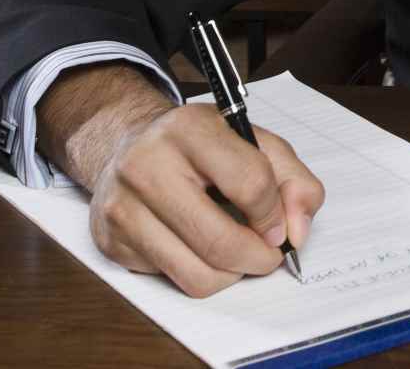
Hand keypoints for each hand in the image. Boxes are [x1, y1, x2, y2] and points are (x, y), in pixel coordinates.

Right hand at [87, 104, 325, 296]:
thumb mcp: (252, 141)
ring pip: (196, 275)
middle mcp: (146, 164)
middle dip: (258, 258)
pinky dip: (196, 272)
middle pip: (221, 241)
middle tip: (267, 254)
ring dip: (230, 274)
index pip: (251, 183)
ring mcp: (123, 207)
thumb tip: (298, 231)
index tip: (279, 226)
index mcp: (189, 128)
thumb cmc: (197, 145)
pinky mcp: (111, 242)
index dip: (276, 215)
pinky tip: (196, 246)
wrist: (125, 145)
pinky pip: (171, 280)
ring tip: (236, 253)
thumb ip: (293, 179)